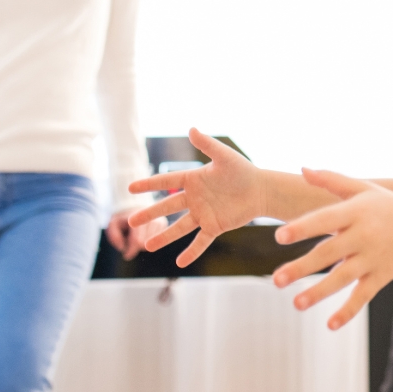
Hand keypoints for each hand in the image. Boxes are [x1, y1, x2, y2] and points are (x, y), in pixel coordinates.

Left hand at [105, 212, 163, 259]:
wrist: (135, 204)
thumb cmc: (122, 217)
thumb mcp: (112, 224)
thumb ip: (114, 236)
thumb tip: (122, 248)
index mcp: (138, 218)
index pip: (137, 240)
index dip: (130, 250)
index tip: (125, 255)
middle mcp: (152, 219)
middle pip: (145, 245)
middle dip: (136, 247)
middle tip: (129, 241)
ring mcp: (160, 221)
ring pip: (152, 245)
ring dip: (143, 244)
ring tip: (137, 236)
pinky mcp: (164, 224)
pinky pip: (158, 241)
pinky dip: (150, 241)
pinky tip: (144, 234)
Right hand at [127, 129, 267, 266]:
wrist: (262, 190)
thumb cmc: (243, 170)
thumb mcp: (225, 156)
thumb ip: (207, 144)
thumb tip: (191, 128)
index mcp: (193, 179)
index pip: (166, 181)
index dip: (149, 184)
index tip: (130, 188)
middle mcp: (194, 198)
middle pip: (168, 206)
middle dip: (149, 214)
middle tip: (131, 221)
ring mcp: (203, 213)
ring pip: (180, 227)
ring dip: (164, 237)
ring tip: (147, 246)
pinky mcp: (215, 226)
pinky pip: (201, 241)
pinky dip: (191, 252)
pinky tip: (180, 263)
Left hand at [271, 169, 392, 330]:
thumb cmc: (386, 205)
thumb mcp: (361, 189)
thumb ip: (331, 180)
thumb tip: (302, 169)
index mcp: (355, 213)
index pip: (324, 219)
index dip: (302, 228)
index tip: (279, 237)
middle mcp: (363, 236)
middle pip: (328, 253)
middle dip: (301, 268)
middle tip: (276, 280)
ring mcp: (373, 258)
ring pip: (343, 278)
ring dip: (319, 292)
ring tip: (296, 304)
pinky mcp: (381, 276)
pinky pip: (363, 296)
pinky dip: (348, 310)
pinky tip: (330, 325)